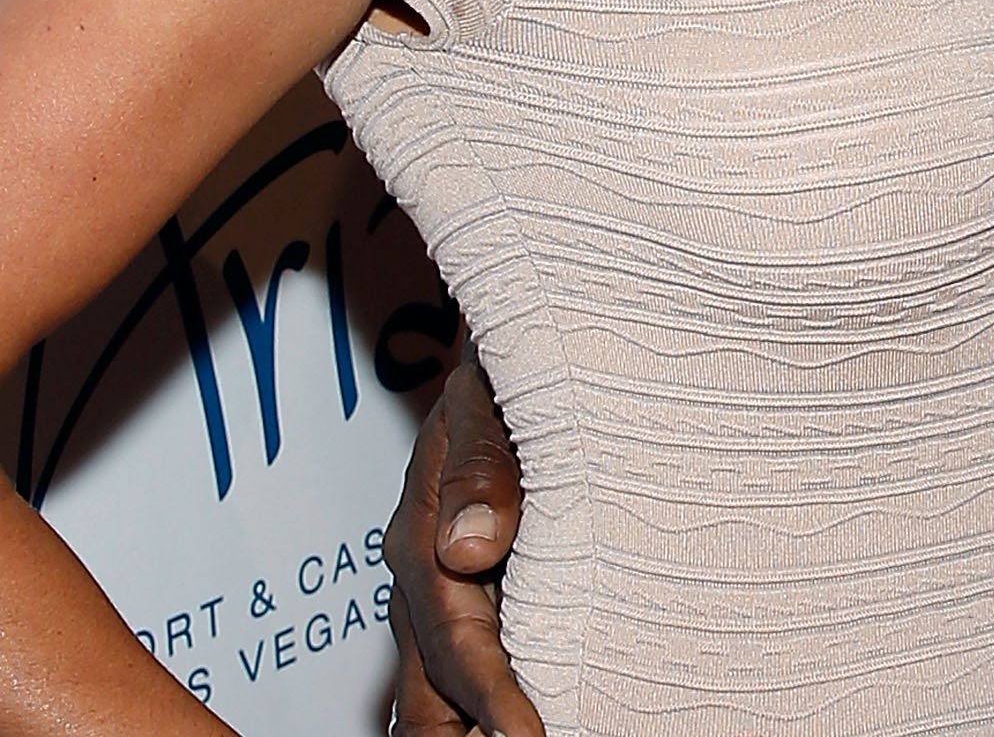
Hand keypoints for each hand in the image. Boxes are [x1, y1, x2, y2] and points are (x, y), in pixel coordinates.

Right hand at [383, 357, 542, 736]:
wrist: (514, 352)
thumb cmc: (508, 369)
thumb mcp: (491, 397)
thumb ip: (479, 462)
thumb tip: (468, 545)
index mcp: (423, 533)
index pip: (454, 638)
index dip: (491, 696)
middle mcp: (424, 575)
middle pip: (431, 688)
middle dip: (470, 735)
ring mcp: (443, 595)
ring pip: (436, 695)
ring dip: (467, 730)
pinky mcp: (471, 601)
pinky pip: (460, 674)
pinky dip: (476, 715)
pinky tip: (509, 732)